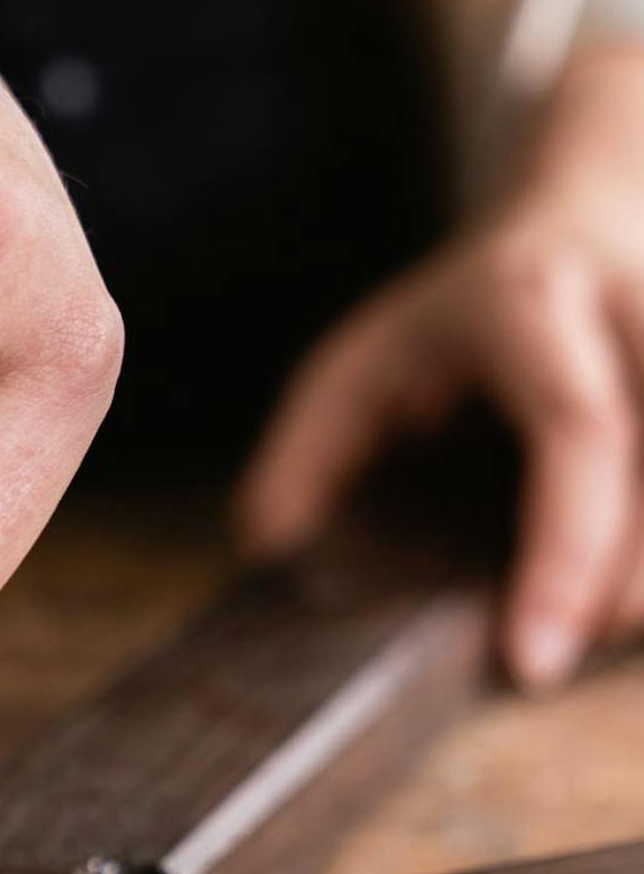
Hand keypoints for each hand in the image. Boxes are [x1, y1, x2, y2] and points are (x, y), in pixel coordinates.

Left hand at [238, 42, 643, 691]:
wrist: (592, 211)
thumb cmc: (458, 316)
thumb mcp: (358, 364)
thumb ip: (307, 453)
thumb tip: (267, 548)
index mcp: (530, 302)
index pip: (577, 431)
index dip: (565, 551)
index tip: (531, 656)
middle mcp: (639, 305)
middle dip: (624, 589)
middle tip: (557, 662)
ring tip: (593, 635)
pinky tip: (624, 599)